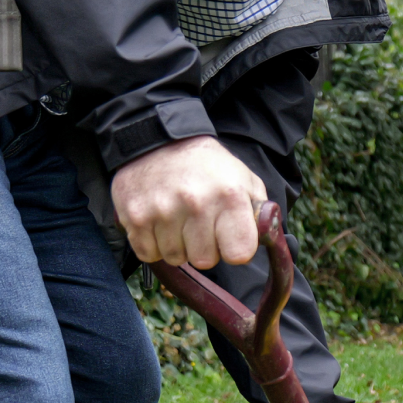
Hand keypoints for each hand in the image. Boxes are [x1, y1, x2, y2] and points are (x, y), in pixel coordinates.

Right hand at [112, 135, 268, 267]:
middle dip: (204, 248)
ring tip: (178, 218)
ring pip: (176, 259)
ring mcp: (163, 211)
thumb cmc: (208, 167)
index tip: (230, 239)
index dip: (235, 250)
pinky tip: (159, 222)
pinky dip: (154, 244)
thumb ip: (259, 213)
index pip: (239, 254)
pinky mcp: (135, 217)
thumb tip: (268, 240)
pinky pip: (149, 254)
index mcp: (229, 196)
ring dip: (178, 245)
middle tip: (200, 225)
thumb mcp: (244, 180)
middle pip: (205, 261)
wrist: (159, 141)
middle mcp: (196, 204)